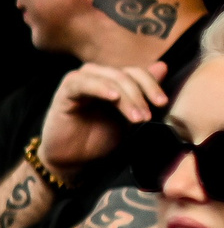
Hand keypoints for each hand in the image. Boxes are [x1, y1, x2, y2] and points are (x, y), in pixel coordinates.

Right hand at [40, 60, 168, 174]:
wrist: (73, 161)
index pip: (136, 73)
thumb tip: (163, 66)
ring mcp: (81, 81)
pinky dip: (101, 88)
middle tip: (147, 116)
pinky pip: (84, 83)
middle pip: (125, 74)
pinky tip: (113, 98)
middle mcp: (96, 76)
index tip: (162, 104)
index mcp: (111, 80)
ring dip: (126, 97)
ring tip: (135, 118)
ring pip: (110, 78)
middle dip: (140, 95)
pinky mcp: (66, 90)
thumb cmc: (98, 139)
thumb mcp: (128, 116)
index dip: (151, 85)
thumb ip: (142, 93)